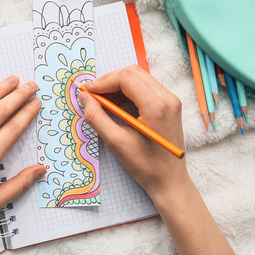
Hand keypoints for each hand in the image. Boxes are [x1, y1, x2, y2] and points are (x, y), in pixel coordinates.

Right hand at [79, 65, 187, 197]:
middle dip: (109, 81)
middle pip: (133, 73)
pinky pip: (146, 88)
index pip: (126, 78)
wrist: (170, 181)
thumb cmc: (146, 166)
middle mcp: (168, 98)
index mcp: (157, 106)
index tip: (87, 92)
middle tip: (92, 95)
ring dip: (118, 85)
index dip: (103, 82)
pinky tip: (116, 105)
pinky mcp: (170, 106)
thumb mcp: (116, 142)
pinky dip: (128, 92)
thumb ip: (97, 117)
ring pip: (139, 78)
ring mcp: (171, 101)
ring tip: (102, 101)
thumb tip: (84, 98)